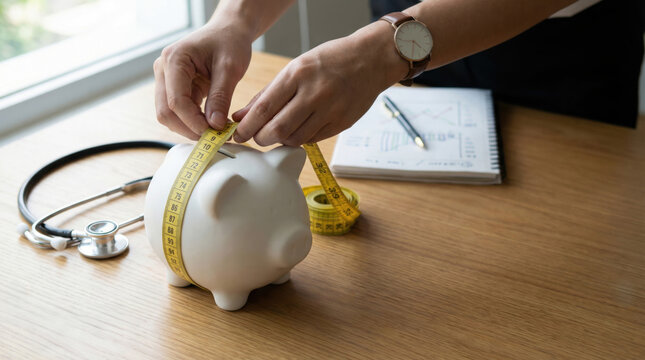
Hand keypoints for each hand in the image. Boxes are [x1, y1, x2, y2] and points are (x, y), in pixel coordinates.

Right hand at [154, 23, 252, 139]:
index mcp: (174, 59)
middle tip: (215, 138)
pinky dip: (192, 120)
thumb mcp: (230, 68)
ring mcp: (165, 79)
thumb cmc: (229, 42)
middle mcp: (163, 69)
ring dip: (190, 127)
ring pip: (169, 115)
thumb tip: (214, 126)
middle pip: (166, 112)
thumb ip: (221, 97)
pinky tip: (211, 123)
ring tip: (215, 130)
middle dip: (189, 128)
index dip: (194, 122)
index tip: (214, 134)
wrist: (228, 31)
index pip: (176, 101)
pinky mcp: (173, 87)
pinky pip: (177, 110)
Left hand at [232, 22, 407, 145]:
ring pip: (295, 139)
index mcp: (297, 74)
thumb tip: (241, 117)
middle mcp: (314, 93)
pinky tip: (298, 129)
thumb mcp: (295, 68)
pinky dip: (300, 139)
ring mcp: (330, 110)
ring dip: (281, 140)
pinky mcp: (342, 123)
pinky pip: (313, 140)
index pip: (264, 108)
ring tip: (278, 132)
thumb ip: (267, 94)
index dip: (246, 127)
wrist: (370, 60)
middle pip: (278, 129)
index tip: (237, 134)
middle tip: (256, 138)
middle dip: (261, 138)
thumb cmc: (330, 61)